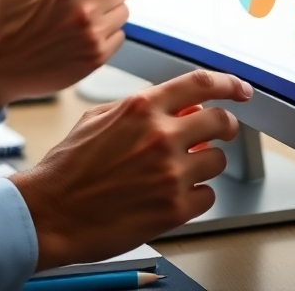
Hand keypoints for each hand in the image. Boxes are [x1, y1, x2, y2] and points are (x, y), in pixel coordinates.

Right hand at [10, 70, 252, 270]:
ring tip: (179, 169)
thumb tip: (167, 105)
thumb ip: (136, 108)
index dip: (228, 84)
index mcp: (140, 108)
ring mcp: (170, 174)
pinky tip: (171, 194)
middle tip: (219, 133)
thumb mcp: (96, 119)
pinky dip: (195, 195)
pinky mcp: (175, 209)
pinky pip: (208, 196)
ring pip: (217, 161)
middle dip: (225, 126)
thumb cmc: (69, 167)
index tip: (241, 90)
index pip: (200, 84)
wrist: (53, 211)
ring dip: (204, 163)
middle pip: (220, 122)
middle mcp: (160, 136)